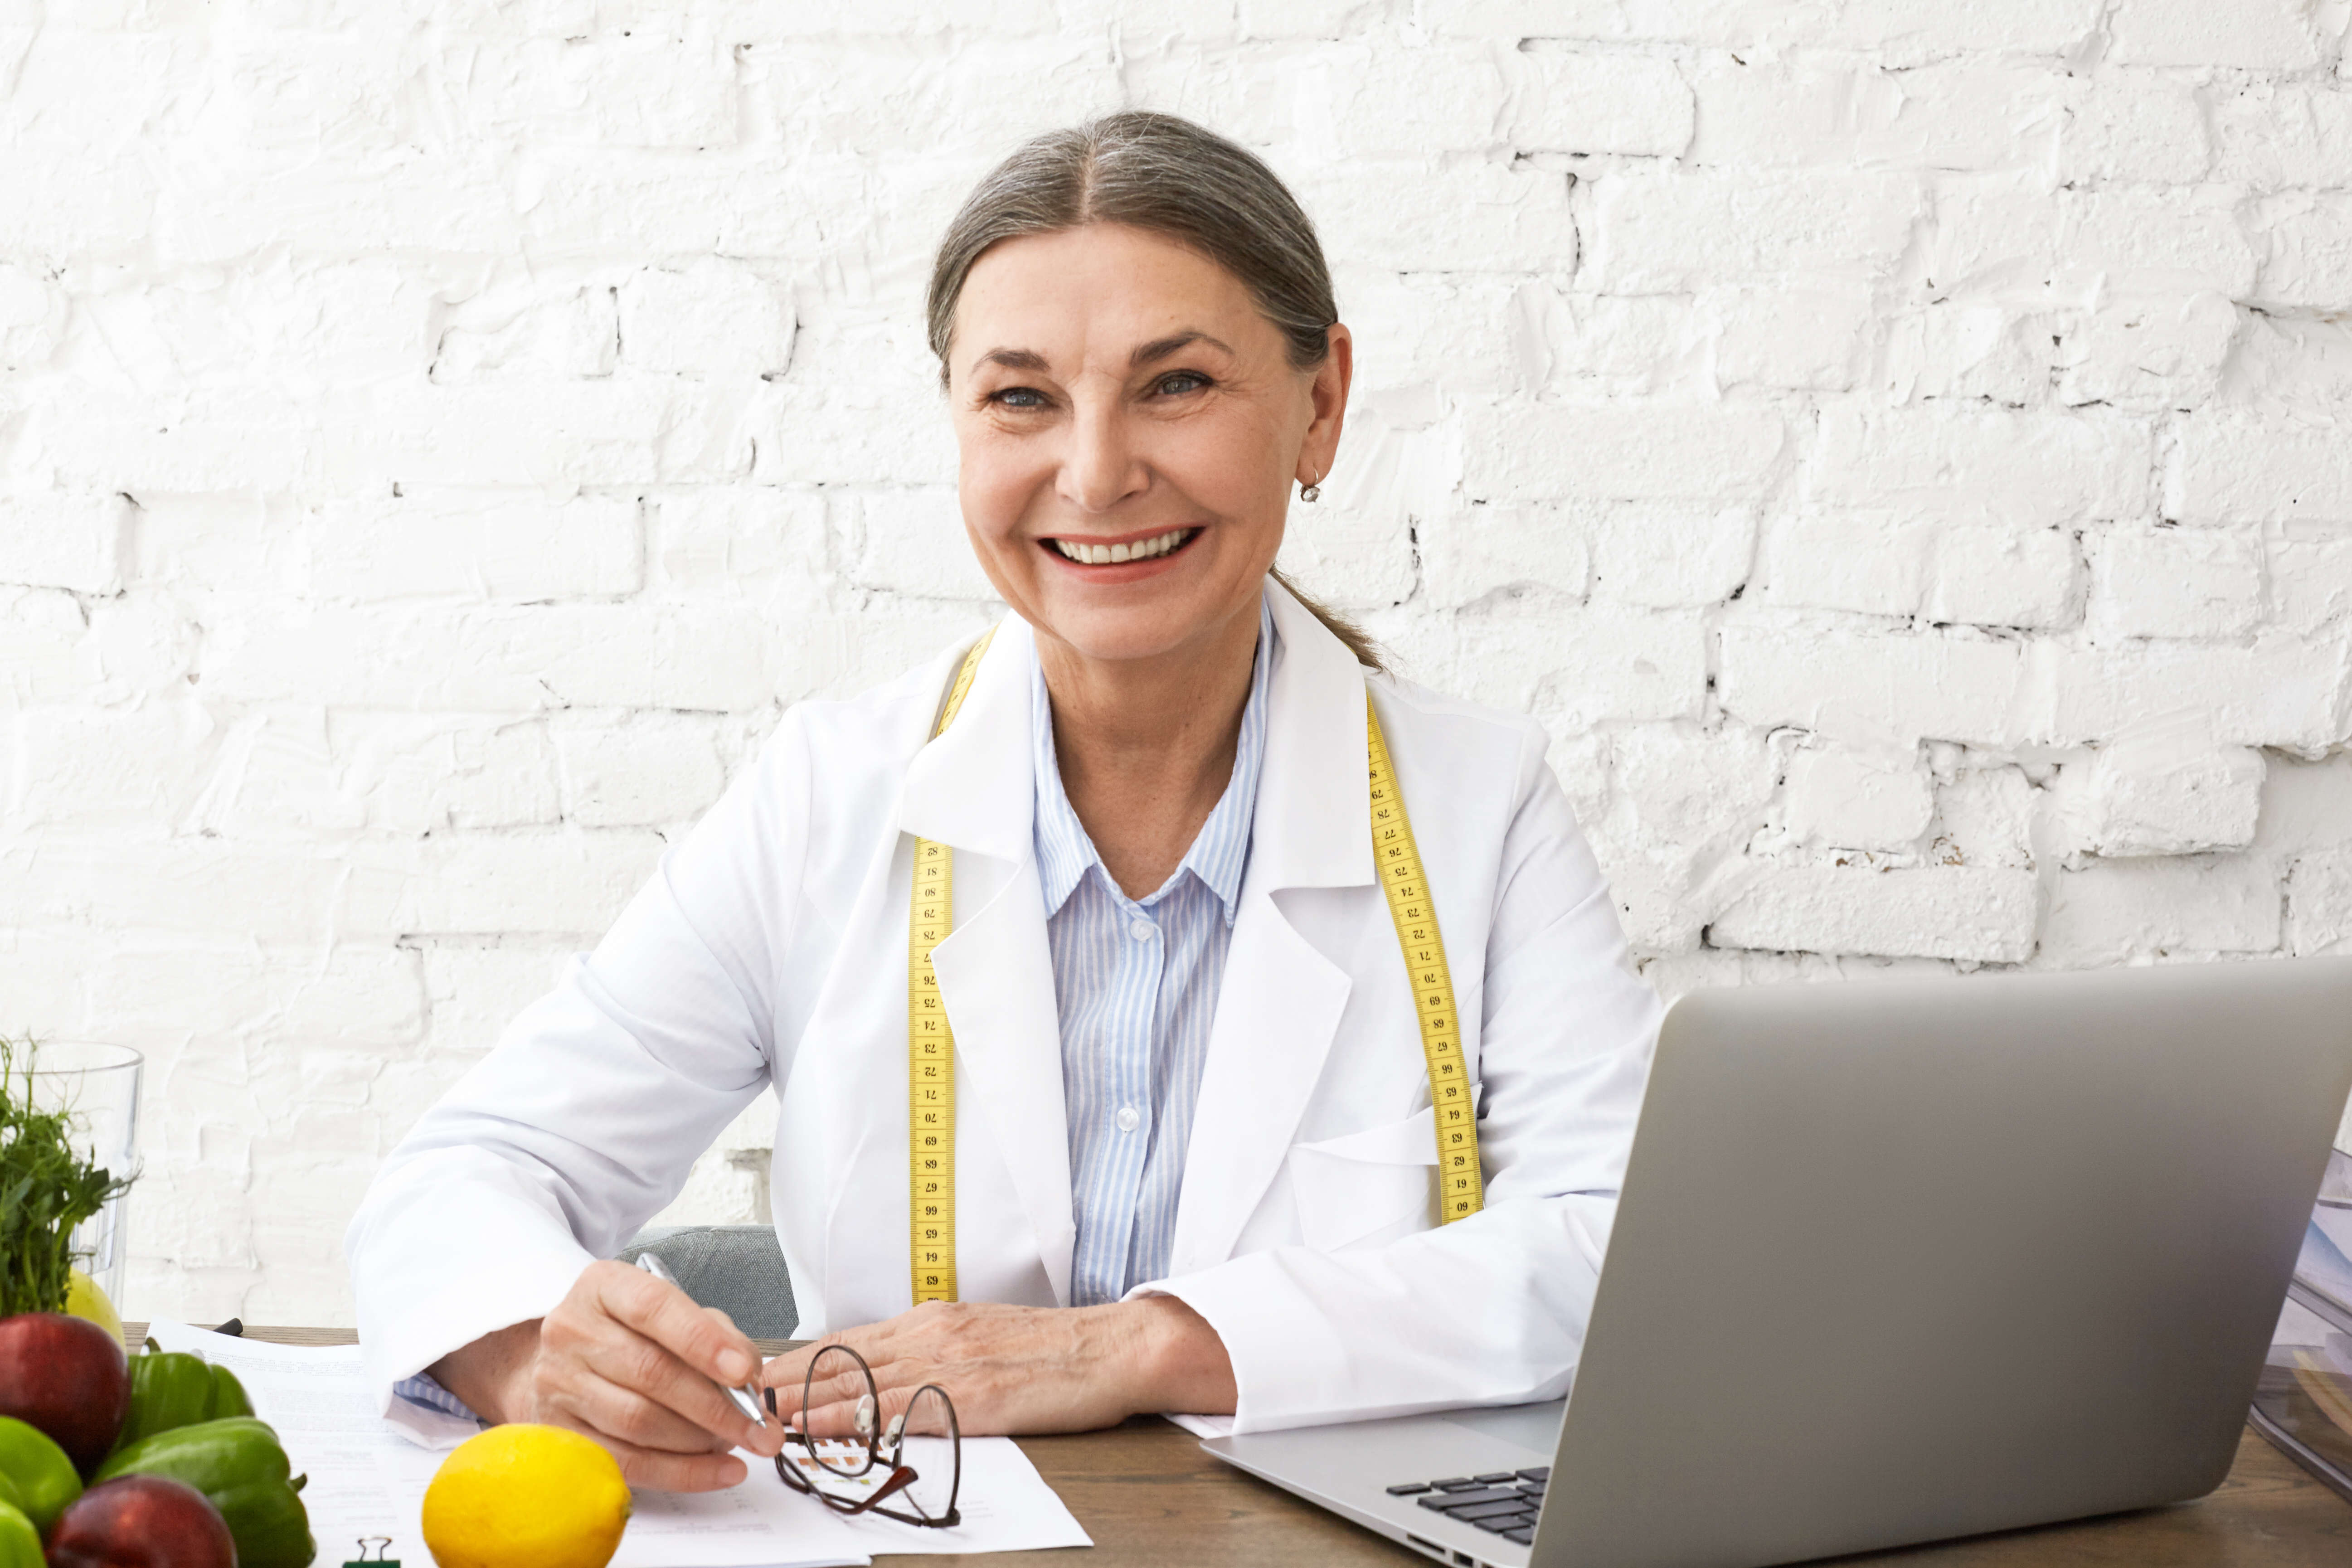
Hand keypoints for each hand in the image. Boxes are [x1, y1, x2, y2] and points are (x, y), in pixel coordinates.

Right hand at [428, 1260, 785, 1490]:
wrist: (566, 1361)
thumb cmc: (633, 1333)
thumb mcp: (675, 1312)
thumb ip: (715, 1333)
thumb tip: (749, 1377)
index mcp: (604, 1287)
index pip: (654, 1308)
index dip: (703, 1341)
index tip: (746, 1370)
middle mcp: (572, 1330)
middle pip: (650, 1372)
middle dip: (716, 1406)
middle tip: (761, 1428)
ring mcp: (558, 1384)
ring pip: (638, 1421)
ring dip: (699, 1441)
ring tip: (739, 1443)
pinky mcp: (560, 1433)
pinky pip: (625, 1462)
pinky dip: (680, 1472)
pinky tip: (719, 1471)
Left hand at [762, 1295, 1235, 1437]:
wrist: (1112, 1348)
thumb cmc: (1055, 1348)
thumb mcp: (984, 1336)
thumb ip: (937, 1350)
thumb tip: (898, 1370)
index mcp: (935, 1319)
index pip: (851, 1338)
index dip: (801, 1357)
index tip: (761, 1371)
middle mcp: (933, 1334)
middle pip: (842, 1357)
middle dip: (787, 1379)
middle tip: (738, 1394)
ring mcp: (949, 1364)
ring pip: (859, 1381)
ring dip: (805, 1402)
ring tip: (762, 1415)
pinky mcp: (968, 1398)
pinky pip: (899, 1410)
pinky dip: (854, 1421)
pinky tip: (826, 1432)